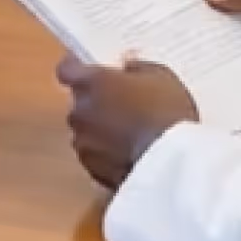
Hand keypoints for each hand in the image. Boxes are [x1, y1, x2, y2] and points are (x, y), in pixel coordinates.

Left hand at [55, 55, 196, 189]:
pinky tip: (129, 157)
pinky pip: (94, 157)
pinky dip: (106, 155)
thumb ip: (136, 69)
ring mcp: (83, 144)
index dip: (75, 69)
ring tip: (128, 137)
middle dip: (95, 103)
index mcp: (93, 83)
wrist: (173, 165)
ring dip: (99, 131)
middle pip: (79, 103)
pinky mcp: (92, 171)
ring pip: (85, 132)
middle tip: (122, 107)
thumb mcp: (161, 77)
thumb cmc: (169, 113)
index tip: (88, 70)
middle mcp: (80, 112)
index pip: (66, 69)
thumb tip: (125, 69)